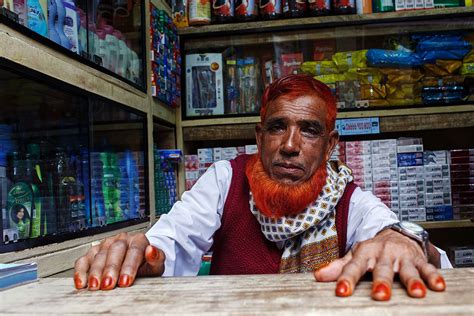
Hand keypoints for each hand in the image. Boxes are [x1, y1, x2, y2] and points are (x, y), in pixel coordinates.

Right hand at [74, 232, 164, 290]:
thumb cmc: (147, 265)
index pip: (134, 251)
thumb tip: (152, 250)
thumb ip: (156, 257)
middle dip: (110, 269)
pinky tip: (81, 282)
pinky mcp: (94, 252)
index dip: (129, 267)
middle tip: (108, 285)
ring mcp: (106, 244)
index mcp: (139, 240)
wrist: (140, 262)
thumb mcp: (157, 264)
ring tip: (95, 286)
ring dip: (95, 272)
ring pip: (99, 255)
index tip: (125, 282)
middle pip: (115, 251)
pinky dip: (81, 271)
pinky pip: (84, 260)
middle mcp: (122, 240)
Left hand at [313, 229, 445, 300]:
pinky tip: (438, 286)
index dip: (347, 279)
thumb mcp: (355, 256)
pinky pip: (427, 268)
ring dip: (412, 281)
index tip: (341, 292)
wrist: (396, 233)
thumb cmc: (373, 250)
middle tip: (379, 295)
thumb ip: (339, 267)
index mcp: (364, 253)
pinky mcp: (418, 259)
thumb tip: (317, 276)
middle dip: (381, 282)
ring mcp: (402, 256)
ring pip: (406, 269)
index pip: (353, 267)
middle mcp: (383, 254)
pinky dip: (433, 276)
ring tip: (416, 293)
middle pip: (382, 269)